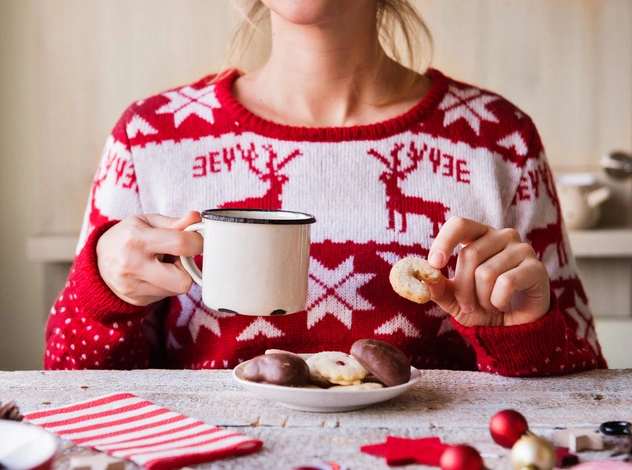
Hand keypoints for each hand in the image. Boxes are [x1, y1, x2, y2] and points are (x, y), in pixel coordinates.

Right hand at [96, 211, 202, 305]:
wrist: (97, 262)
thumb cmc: (127, 237)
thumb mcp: (147, 221)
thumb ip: (174, 222)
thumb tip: (196, 218)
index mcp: (137, 239)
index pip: (181, 244)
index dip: (197, 242)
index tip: (196, 240)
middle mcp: (133, 265)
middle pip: (184, 280)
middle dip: (188, 268)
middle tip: (179, 258)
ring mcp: (133, 287)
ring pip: (178, 289)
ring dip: (177, 276)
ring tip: (162, 265)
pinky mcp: (137, 300)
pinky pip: (167, 295)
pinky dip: (167, 285)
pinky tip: (155, 275)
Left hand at [426, 216, 550, 326]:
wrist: (515, 328)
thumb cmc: (483, 307)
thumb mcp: (454, 300)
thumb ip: (439, 288)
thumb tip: (424, 279)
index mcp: (479, 236)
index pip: (459, 224)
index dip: (444, 241)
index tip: (434, 264)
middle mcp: (502, 236)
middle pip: (470, 255)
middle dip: (463, 288)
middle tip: (469, 305)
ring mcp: (522, 249)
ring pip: (486, 272)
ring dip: (482, 299)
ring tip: (490, 305)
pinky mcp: (536, 268)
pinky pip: (507, 283)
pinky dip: (498, 301)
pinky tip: (504, 305)